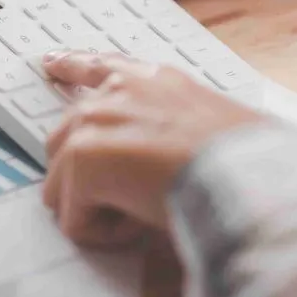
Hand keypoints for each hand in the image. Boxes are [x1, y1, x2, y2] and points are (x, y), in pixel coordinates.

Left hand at [41, 50, 262, 247]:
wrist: (245, 174)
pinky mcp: (83, 155)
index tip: (51, 62)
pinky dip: (103, 234)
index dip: (71, 65)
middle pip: (65, 136)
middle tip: (126, 200)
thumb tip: (156, 164)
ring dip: (97, 206)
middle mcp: (120, 91)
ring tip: (145, 212)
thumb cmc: (242, 161)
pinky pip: (73, 218)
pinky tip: (140, 224)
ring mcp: (97, 118)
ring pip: (63, 183)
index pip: (101, 66)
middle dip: (83, 175)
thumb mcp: (207, 128)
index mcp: (155, 81)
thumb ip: (170, 132)